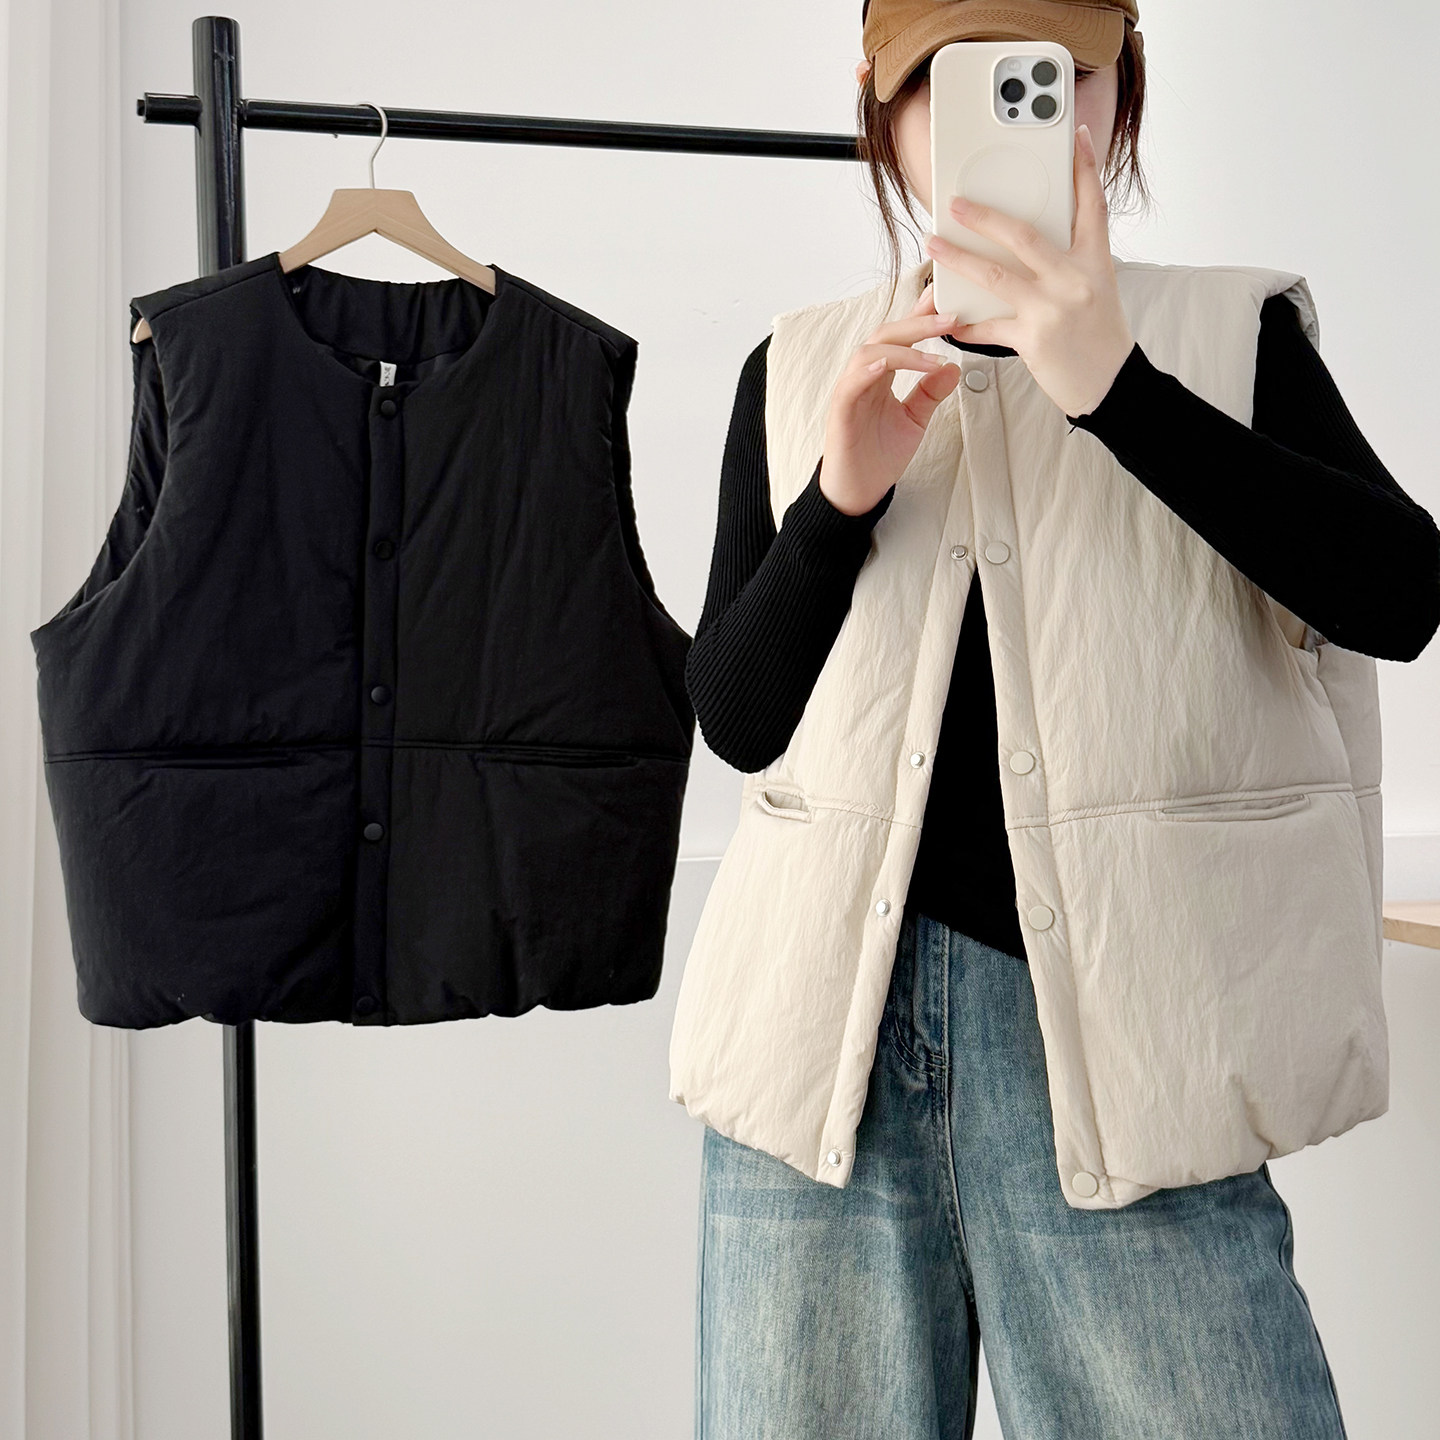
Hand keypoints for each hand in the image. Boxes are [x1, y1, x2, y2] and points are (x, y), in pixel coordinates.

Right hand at [816, 288, 961, 515]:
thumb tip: (953, 367)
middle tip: (952, 316)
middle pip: (887, 334)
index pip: (901, 336)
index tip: (949, 300)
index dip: (922, 315)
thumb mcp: (914, 420)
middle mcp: (864, 377)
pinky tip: (888, 365)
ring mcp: (850, 392)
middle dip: (919, 322)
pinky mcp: (840, 411)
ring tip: (935, 351)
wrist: (857, 493)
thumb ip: (930, 393)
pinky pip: (851, 382)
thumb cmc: (878, 457)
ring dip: (904, 347)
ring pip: (871, 352)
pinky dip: (869, 370)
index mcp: (881, 375)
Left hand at [921, 123, 1134, 417]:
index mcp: (1095, 262)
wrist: (1111, 386)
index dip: (1084, 168)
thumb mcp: (1096, 290)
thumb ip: (1069, 264)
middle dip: (985, 216)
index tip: (1075, 136)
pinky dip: (964, 321)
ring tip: (934, 245)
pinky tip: (945, 314)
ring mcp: (1053, 309)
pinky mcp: (1033, 339)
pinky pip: (988, 326)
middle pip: (1025, 235)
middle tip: (956, 202)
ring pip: (996, 275)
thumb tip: (1033, 243)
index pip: (1091, 205)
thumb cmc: (1100, 337)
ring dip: (959, 258)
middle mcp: (1075, 280)